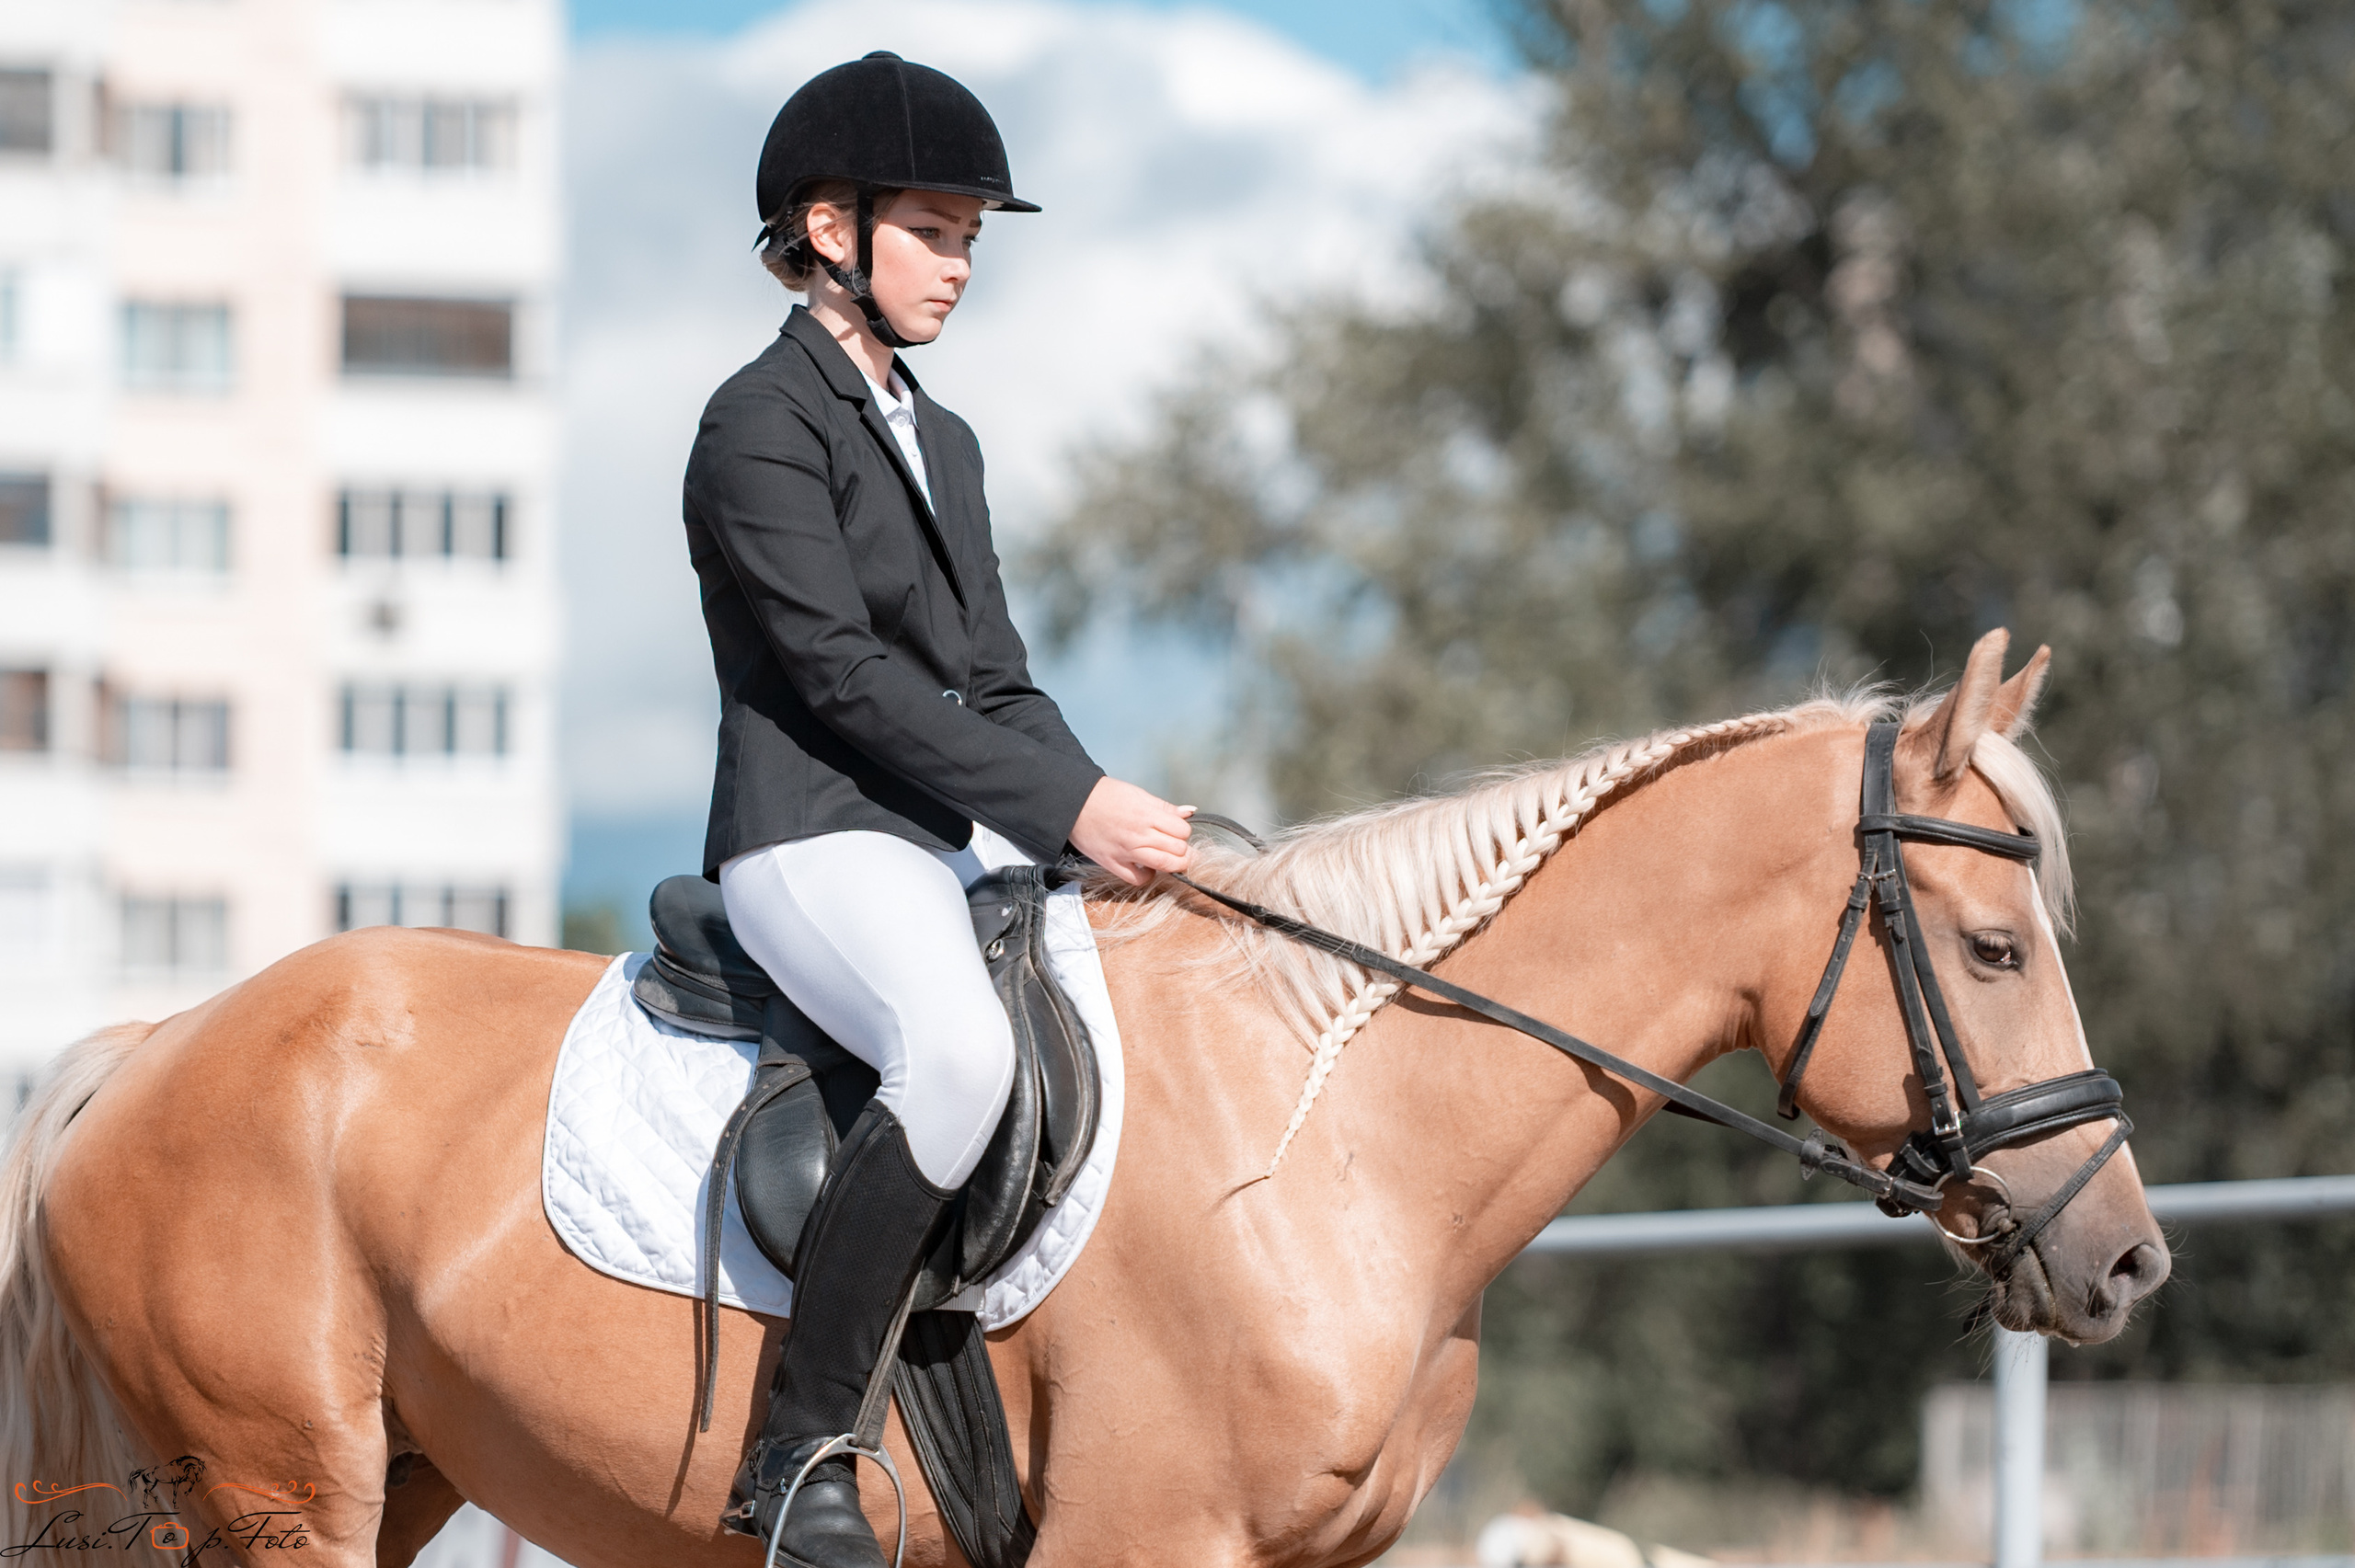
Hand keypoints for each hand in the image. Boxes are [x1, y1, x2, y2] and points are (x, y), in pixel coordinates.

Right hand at [1070, 777, 1193, 886]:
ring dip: (1173, 864)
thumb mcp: (1138, 794)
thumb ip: (1165, 807)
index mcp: (1147, 814)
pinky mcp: (1113, 864)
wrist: (1073, 803)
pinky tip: (1145, 866)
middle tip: (1174, 845)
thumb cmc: (1105, 796)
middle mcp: (1139, 834)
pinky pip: (1139, 879)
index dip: (1183, 831)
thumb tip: (1189, 812)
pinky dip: (1147, 875)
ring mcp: (1126, 852)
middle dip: (1182, 849)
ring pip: (1165, 865)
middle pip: (1179, 850)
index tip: (1177, 831)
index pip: (1183, 830)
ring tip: (1168, 858)